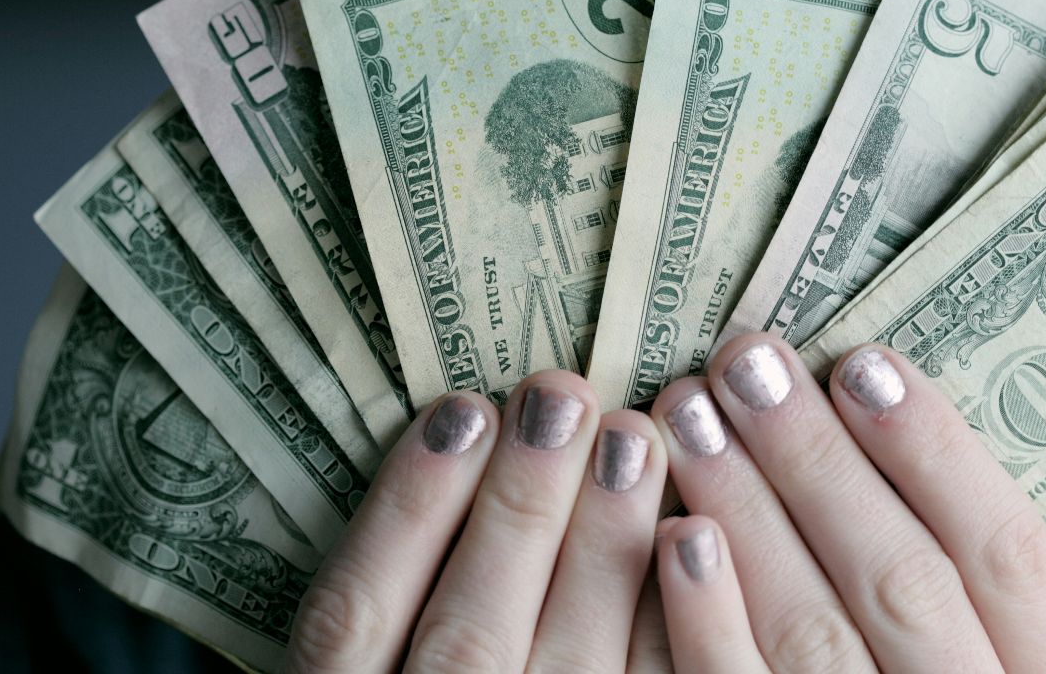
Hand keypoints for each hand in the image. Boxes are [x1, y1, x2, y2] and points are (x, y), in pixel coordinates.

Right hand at [283, 370, 670, 672]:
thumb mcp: (373, 657)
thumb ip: (404, 579)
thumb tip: (474, 429)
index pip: (355, 616)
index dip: (408, 507)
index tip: (462, 409)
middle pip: (467, 637)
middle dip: (518, 509)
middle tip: (563, 398)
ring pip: (566, 672)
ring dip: (600, 553)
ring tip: (631, 440)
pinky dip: (670, 629)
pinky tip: (691, 542)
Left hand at [647, 334, 1045, 672]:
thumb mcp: (982, 659)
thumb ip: (946, 576)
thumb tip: (860, 405)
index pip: (1009, 554)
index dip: (937, 451)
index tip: (864, 361)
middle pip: (903, 582)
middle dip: (819, 461)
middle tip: (746, 360)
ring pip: (817, 638)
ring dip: (749, 515)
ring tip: (690, 414)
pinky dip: (708, 622)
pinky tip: (675, 537)